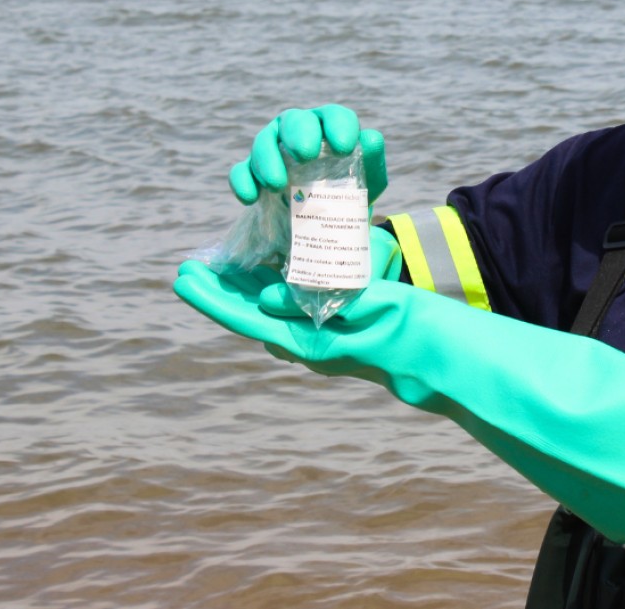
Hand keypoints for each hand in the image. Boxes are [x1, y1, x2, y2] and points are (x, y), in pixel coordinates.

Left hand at [175, 227, 402, 365]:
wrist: (441, 358)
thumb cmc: (409, 331)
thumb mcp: (369, 308)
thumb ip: (320, 300)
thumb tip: (268, 297)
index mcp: (310, 343)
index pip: (247, 319)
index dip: (212, 299)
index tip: (182, 278)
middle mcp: (307, 345)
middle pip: (249, 317)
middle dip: (218, 292)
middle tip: (190, 267)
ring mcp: (319, 340)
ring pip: (266, 314)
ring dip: (240, 291)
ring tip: (220, 266)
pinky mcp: (334, 331)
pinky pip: (289, 311)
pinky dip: (269, 291)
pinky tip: (270, 273)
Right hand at [227, 104, 387, 205]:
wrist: (326, 220)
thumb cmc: (351, 190)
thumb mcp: (368, 180)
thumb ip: (372, 159)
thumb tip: (371, 138)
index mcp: (330, 126)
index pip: (334, 116)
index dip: (339, 127)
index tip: (343, 148)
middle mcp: (300, 129)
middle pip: (293, 120)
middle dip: (298, 134)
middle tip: (306, 155)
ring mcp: (274, 148)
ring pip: (263, 141)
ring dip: (267, 160)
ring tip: (278, 185)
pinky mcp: (253, 172)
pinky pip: (241, 170)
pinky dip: (243, 182)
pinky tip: (251, 198)